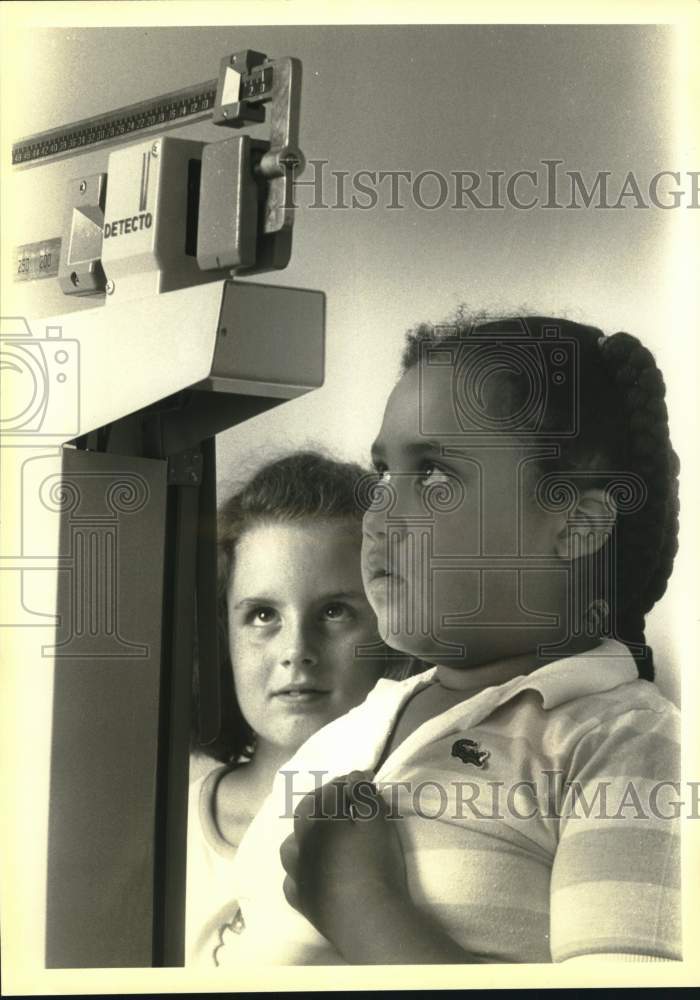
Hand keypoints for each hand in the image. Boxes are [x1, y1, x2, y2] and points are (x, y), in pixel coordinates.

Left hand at [279, 770, 406, 948]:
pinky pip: (293, 880)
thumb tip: (353, 777)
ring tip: (321, 836)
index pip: (330, 791)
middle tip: (342, 800)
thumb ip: (364, 796)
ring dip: (304, 835)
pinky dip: (300, 871)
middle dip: (322, 801)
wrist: (369, 920)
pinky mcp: (300, 900)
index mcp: (319, 822)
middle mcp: (301, 844)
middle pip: (305, 813)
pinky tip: (312, 872)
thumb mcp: (377, 823)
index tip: (363, 780)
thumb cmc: (376, 866)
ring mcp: (297, 874)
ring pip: (291, 846)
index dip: (347, 782)